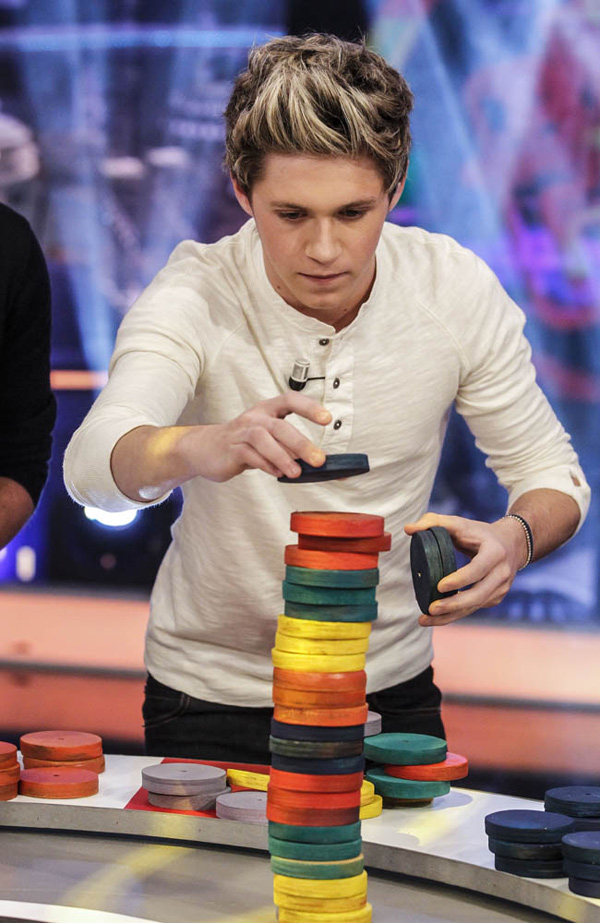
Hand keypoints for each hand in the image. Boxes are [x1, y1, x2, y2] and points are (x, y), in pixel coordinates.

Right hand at [190, 392, 331, 481]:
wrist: (204, 449)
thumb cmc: (242, 443)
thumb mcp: (268, 441)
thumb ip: (289, 448)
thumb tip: (317, 461)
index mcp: (267, 410)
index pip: (290, 400)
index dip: (309, 407)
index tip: (327, 418)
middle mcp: (255, 417)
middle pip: (280, 426)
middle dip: (301, 443)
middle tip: (318, 460)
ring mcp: (241, 432)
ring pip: (263, 439)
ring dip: (283, 456)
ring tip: (296, 472)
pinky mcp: (231, 449)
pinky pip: (249, 455)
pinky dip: (266, 465)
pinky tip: (277, 473)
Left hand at [404, 512, 527, 625]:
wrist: (511, 544)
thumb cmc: (479, 533)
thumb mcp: (459, 523)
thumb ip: (433, 522)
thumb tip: (408, 529)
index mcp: (495, 552)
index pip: (478, 569)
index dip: (460, 580)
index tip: (439, 586)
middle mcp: (502, 573)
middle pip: (478, 594)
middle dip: (454, 605)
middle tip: (430, 609)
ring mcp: (501, 588)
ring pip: (475, 606)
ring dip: (450, 616)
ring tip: (425, 619)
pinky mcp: (496, 597)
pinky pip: (474, 608)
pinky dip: (455, 614)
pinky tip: (437, 617)